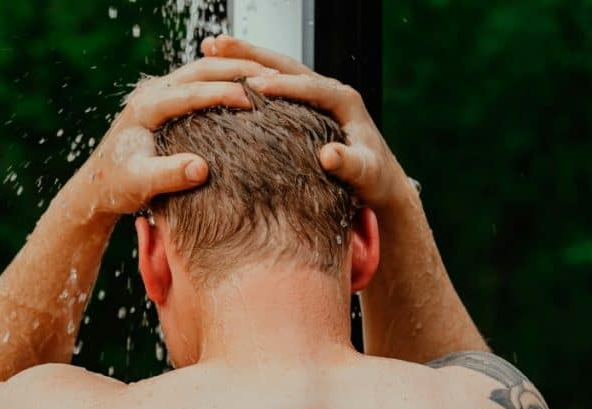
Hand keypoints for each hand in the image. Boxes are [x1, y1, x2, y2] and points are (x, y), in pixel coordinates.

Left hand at [67, 57, 277, 217]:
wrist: (98, 185)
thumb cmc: (116, 185)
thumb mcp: (141, 184)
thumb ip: (169, 175)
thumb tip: (201, 168)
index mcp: (145, 107)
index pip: (191, 92)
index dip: (223, 93)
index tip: (252, 101)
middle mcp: (151, 93)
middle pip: (200, 70)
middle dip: (237, 70)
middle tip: (271, 76)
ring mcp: (158, 93)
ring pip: (202, 70)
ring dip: (234, 71)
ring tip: (268, 77)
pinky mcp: (166, 101)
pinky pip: (200, 82)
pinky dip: (225, 80)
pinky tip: (249, 90)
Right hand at [202, 35, 411, 210]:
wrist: (380, 180)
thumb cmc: (373, 179)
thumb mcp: (364, 174)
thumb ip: (349, 164)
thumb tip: (329, 156)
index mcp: (344, 100)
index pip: (308, 85)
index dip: (281, 85)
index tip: (253, 84)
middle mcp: (329, 89)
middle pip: (285, 64)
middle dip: (250, 54)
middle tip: (218, 44)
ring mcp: (315, 93)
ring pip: (275, 67)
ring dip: (243, 57)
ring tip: (211, 47)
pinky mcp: (305, 102)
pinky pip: (273, 82)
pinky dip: (247, 73)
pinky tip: (222, 72)